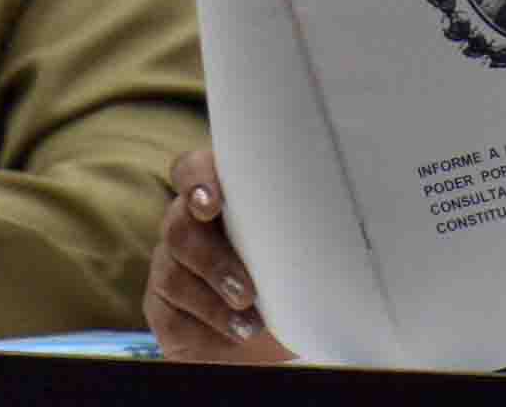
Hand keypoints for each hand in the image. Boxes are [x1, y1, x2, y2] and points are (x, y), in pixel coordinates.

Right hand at [144, 147, 295, 362]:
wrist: (285, 332)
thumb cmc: (299, 277)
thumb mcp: (308, 245)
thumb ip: (302, 220)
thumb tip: (340, 205)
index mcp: (223, 198)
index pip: (191, 170)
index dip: (196, 180)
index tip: (213, 203)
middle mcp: (189, 227)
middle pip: (178, 226)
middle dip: (212, 260)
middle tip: (247, 291)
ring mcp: (172, 268)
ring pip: (171, 274)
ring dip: (213, 302)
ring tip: (249, 323)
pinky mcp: (165, 311)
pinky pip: (169, 317)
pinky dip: (205, 329)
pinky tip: (233, 334)